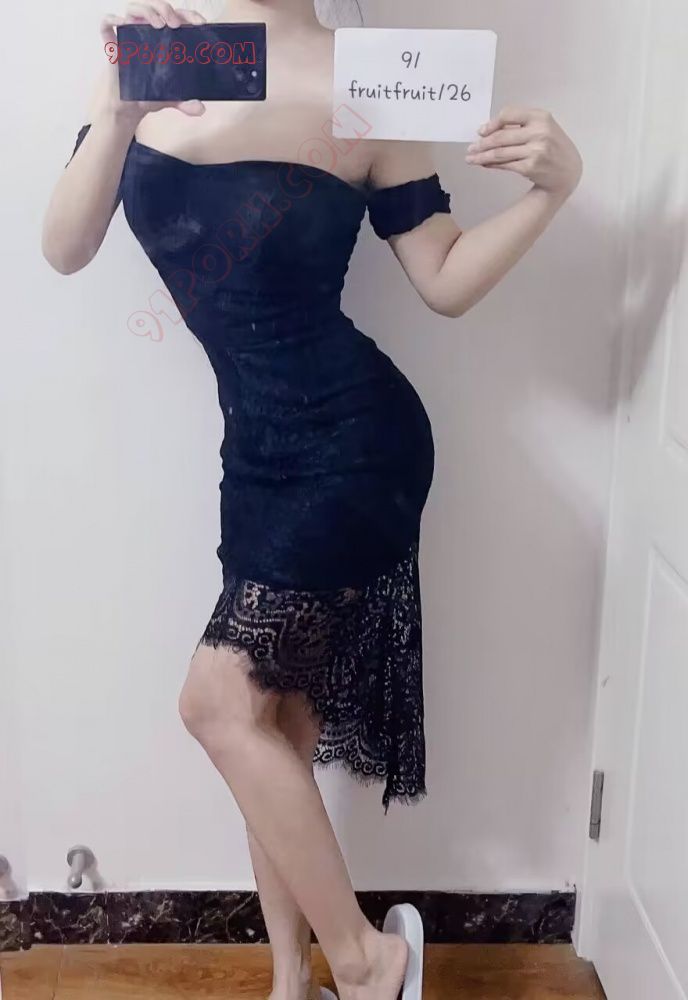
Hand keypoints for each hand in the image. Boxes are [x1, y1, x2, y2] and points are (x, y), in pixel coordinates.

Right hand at [98, 2, 207, 123]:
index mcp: (163, 37)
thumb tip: (201, 109)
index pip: (176, 17)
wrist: (129, 107)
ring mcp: (128, 36)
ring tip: (159, 24)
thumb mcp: (172, 98)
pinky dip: (111, 19)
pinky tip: (122, 22)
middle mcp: (146, 31)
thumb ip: (186, 102)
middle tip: (175, 24)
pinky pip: (106, 25)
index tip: (200, 23)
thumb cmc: (150, 94)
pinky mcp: (112, 45)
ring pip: (133, 8)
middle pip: (155, 7)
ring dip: (146, 10)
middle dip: (166, 9)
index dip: (188, 15)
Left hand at [465, 106, 582, 198]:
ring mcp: (535, 151)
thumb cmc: (552, 147)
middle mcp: (539, 132)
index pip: (509, 115)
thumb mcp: (543, 128)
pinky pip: (505, 165)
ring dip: (482, 156)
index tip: (481, 131)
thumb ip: (520, 126)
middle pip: (501, 137)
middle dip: (481, 144)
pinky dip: (491, 165)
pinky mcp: (530, 167)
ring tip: (471, 158)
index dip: (492, 124)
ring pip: (500, 152)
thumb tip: (489, 131)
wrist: (568, 172)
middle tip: (470, 148)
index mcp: (541, 117)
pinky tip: (483, 164)